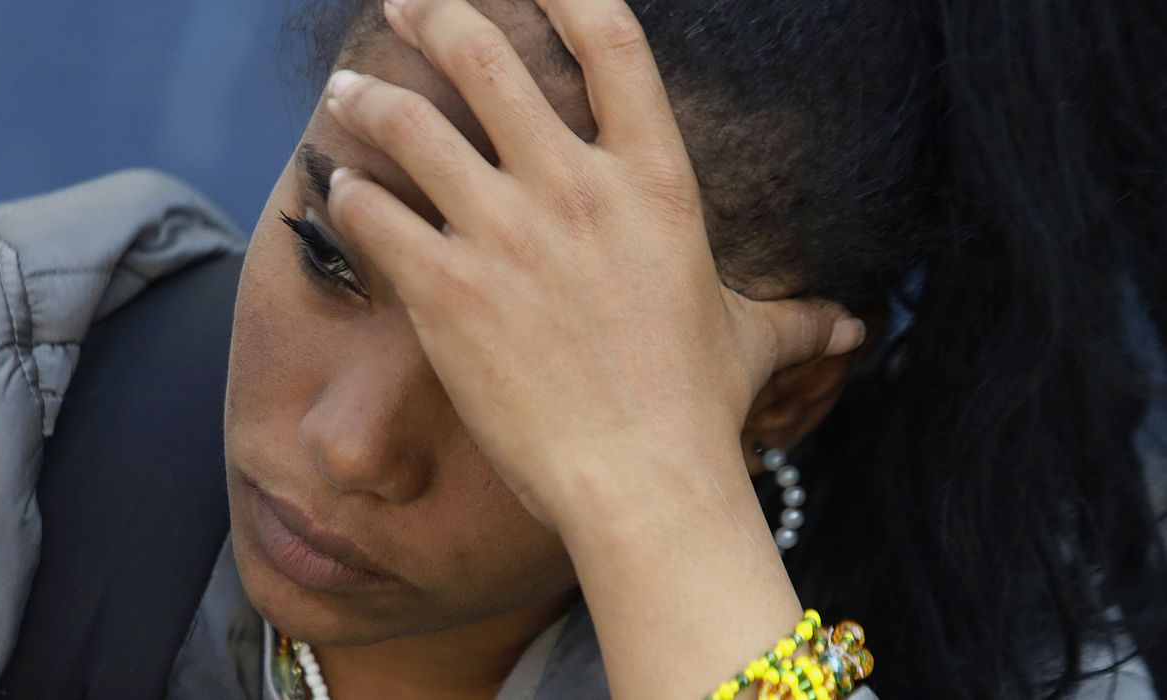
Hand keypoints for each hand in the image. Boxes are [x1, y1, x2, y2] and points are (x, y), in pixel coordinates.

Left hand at [321, 0, 863, 527]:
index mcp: (653, 179)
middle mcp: (574, 186)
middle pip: (487, 56)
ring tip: (346, 89)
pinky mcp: (448, 289)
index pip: (610, 41)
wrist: (641, 481)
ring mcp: (505, 232)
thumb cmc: (698, 408)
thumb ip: (800, 317)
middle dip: (437, 15)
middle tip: (407, 4)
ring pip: (413, 124)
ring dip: (370, 96)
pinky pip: (376, 213)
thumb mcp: (755, 343)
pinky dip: (349, 192)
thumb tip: (854, 325)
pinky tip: (339, 189)